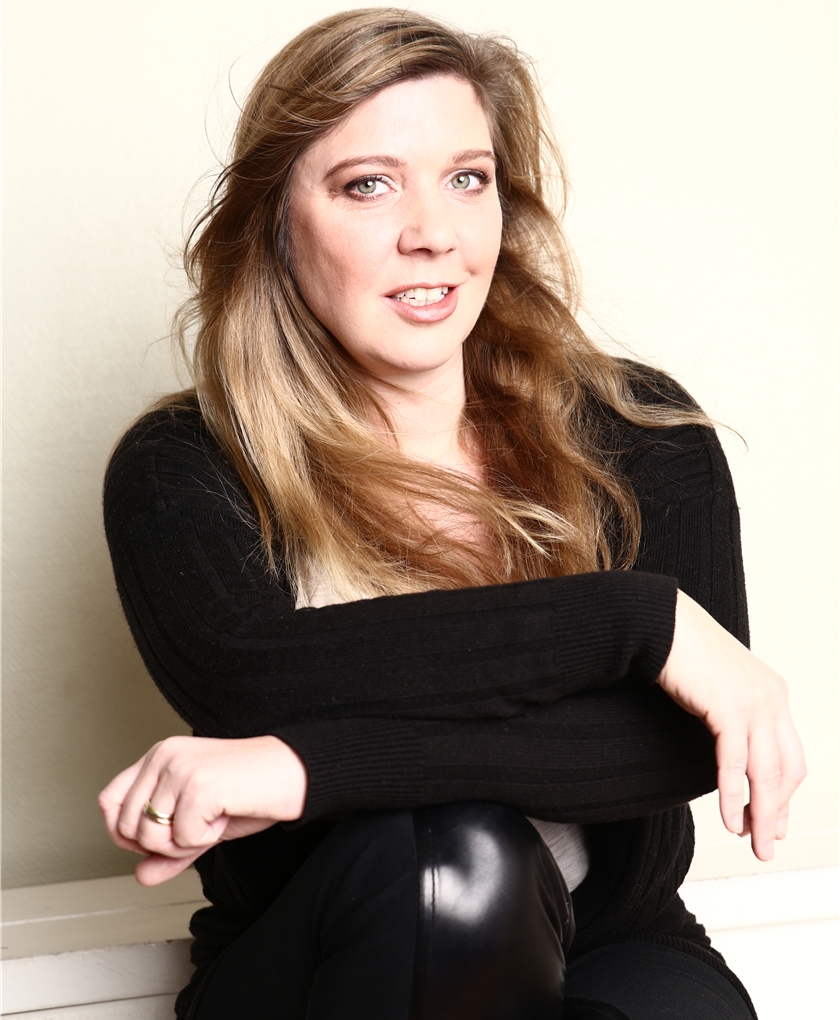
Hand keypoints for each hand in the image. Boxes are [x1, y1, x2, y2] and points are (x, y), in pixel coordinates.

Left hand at [98, 735, 306, 884]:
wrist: (293, 774)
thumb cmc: (251, 792)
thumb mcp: (201, 823)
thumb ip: (169, 848)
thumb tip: (141, 875)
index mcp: (160, 756)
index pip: (109, 801)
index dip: (123, 833)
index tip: (157, 840)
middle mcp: (164, 756)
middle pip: (126, 825)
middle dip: (161, 845)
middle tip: (198, 829)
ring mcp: (180, 768)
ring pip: (150, 835)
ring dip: (185, 844)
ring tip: (213, 821)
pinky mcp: (198, 785)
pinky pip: (182, 838)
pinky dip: (207, 839)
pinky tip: (226, 816)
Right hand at [657, 590, 805, 860]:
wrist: (657, 623)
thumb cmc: (677, 651)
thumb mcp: (715, 688)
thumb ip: (729, 714)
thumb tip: (727, 745)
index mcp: (773, 692)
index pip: (790, 756)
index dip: (783, 795)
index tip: (772, 822)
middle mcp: (772, 698)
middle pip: (787, 770)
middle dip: (776, 812)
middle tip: (766, 844)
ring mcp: (755, 702)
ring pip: (766, 773)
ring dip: (760, 815)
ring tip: (754, 844)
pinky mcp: (730, 706)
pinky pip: (735, 763)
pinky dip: (734, 796)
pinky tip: (730, 820)